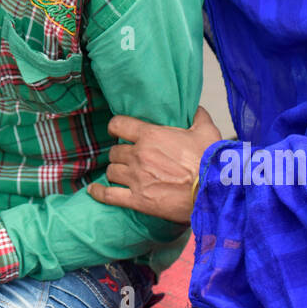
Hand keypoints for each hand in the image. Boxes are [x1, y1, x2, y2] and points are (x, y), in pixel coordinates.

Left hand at [87, 107, 223, 223]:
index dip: (116, 127)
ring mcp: (136, 178)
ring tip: (122, 174)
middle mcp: (139, 155)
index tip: (116, 131)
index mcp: (151, 135)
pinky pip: (109, 195)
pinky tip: (93, 190)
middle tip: (128, 158)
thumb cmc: (210, 161)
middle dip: (120, 154)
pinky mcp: (138, 199)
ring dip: (115, 172)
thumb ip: (197, 116)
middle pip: (115, 151)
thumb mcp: (207, 131)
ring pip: (111, 171)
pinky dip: (99, 193)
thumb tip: (195, 107)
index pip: (119, 125)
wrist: (213, 191)